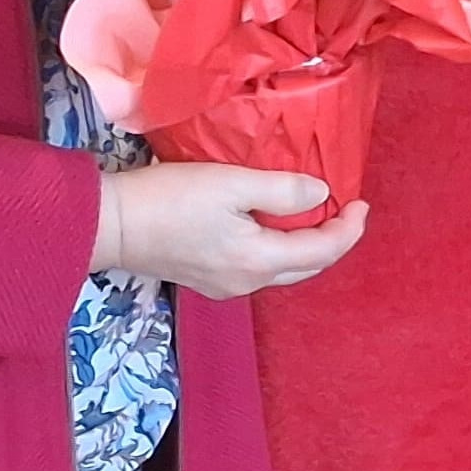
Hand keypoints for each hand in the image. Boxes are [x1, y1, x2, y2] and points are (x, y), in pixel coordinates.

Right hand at [94, 163, 367, 298]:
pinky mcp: (206, 279)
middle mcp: (247, 283)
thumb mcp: (231, 184)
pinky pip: (257, 266)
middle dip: (332, 240)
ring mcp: (225, 286)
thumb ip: (282, 191)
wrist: (110, 225)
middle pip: (306, 266)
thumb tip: (320, 196)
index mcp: (258, 262)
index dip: (349, 228)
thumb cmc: (170, 200)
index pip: (323, 252)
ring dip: (304, 245)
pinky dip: (276, 247)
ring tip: (313, 213)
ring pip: (282, 268)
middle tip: (345, 209)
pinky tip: (272, 225)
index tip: (361, 202)